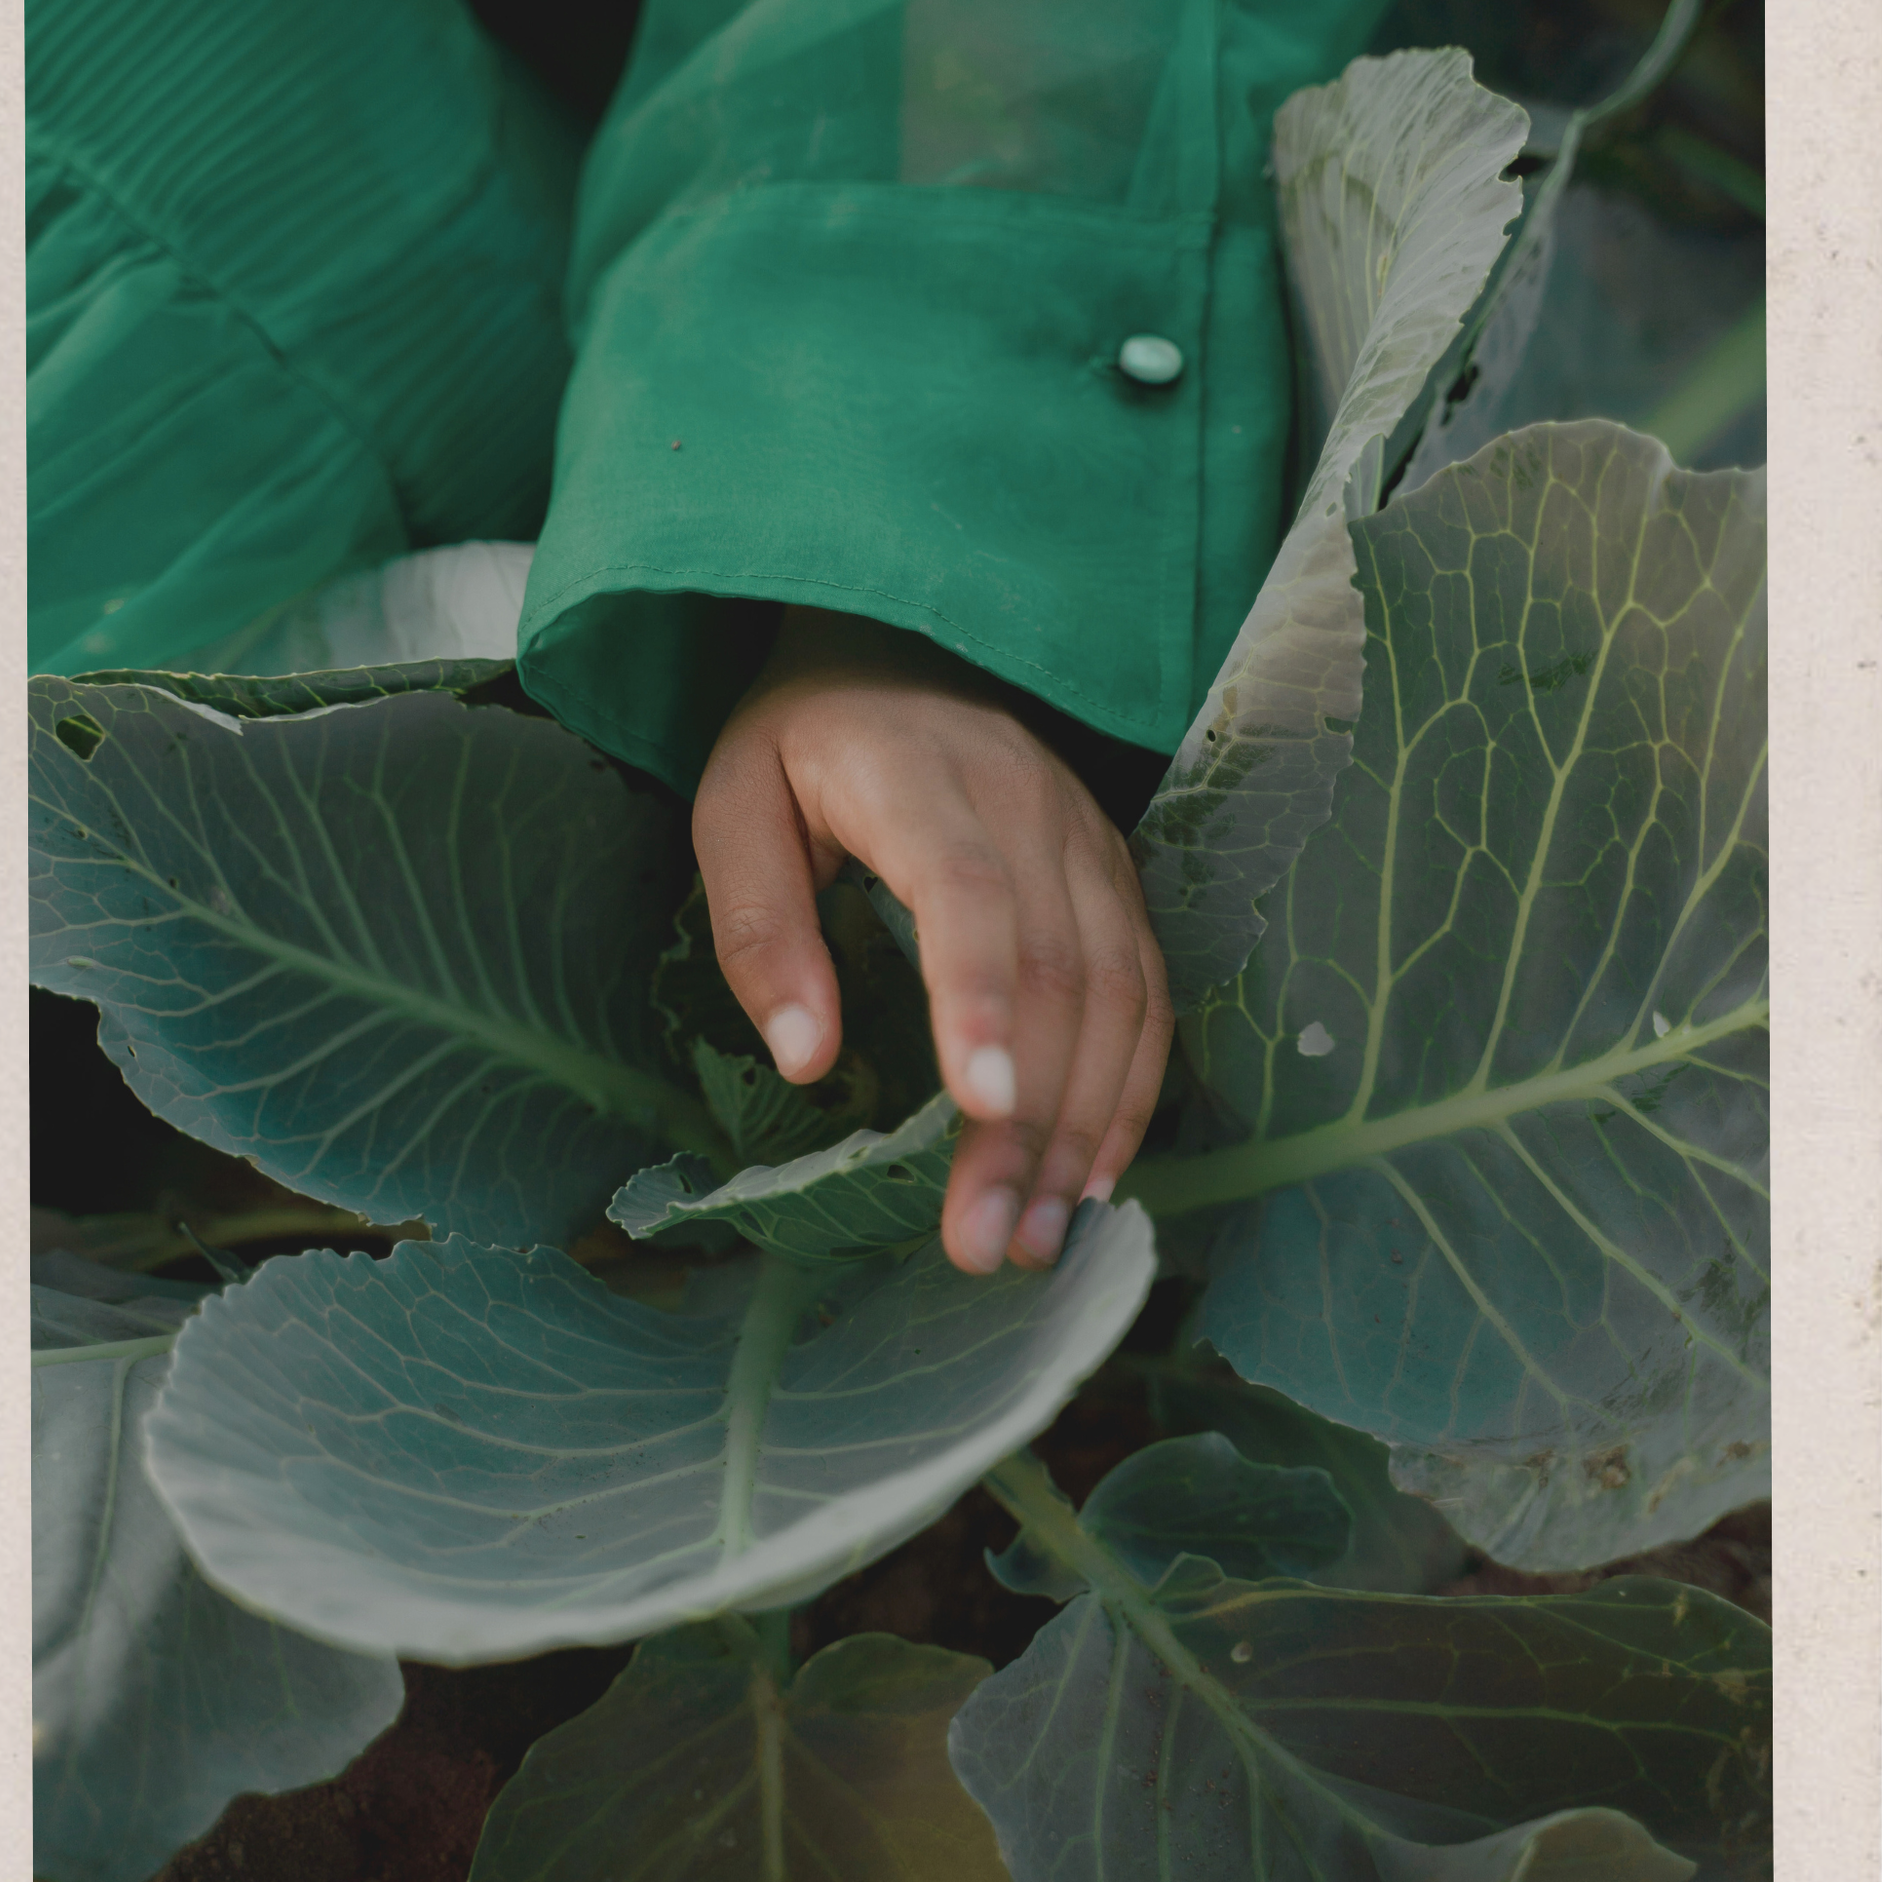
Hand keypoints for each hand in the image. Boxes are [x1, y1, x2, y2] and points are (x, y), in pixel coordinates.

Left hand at [692, 608, 1173, 1276]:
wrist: (896, 639)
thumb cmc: (798, 742)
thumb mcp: (733, 809)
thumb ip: (761, 928)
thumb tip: (806, 1060)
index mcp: (920, 777)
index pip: (970, 894)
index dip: (981, 1003)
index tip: (979, 1111)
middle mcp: (1030, 803)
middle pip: (1056, 972)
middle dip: (1028, 1122)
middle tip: (986, 1242)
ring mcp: (1088, 840)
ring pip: (1119, 994)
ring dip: (1084, 1128)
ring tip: (1033, 1236)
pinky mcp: (1115, 875)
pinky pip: (1148, 991)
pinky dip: (1129, 1090)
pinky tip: (1089, 1174)